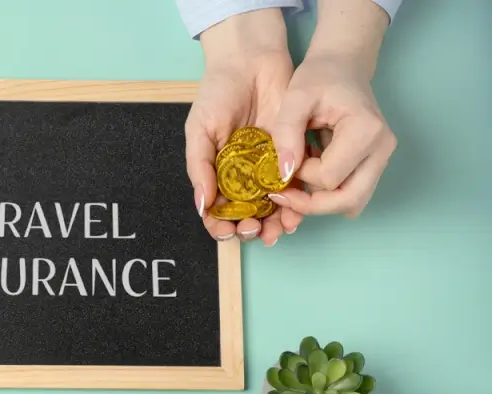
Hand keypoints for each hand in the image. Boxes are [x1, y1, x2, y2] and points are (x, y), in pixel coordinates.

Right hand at [185, 9, 303, 245]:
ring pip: (272, 207)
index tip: (228, 230)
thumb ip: (200, 167)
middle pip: (246, 214)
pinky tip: (295, 214)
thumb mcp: (200, 129)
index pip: (216, 210)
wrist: (251, 61)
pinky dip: (296, 204)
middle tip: (255, 228)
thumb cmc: (218, 93)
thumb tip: (202, 206)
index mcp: (216, 173)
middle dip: (250, 228)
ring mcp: (267, 168)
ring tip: (277, 229)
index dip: (221, 226)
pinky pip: (295, 187)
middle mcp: (241, 176)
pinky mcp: (291, 157)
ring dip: (274, 223)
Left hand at [267, 0, 397, 217]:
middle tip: (283, 194)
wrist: (342, 66)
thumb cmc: (319, 77)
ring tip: (294, 186)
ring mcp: (381, 158)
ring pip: (352, 203)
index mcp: (365, 130)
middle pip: (349, 200)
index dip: (302, 175)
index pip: (330, 178)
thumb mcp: (295, 98)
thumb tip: (284, 175)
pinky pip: (352, 195)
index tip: (287, 156)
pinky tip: (307, 179)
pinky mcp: (374, 164)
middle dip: (312, 204)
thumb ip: (286, 133)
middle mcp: (381, 149)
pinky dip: (328, 196)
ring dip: (321, 203)